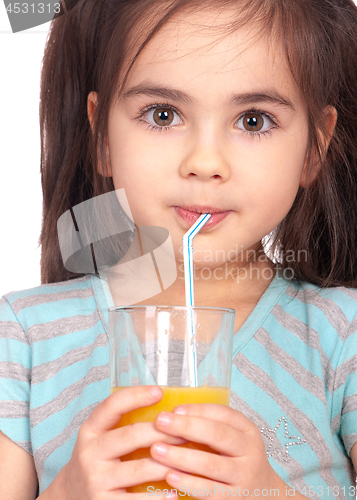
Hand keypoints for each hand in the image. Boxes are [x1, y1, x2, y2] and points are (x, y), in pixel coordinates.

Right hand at [49, 386, 185, 499]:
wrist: (68, 497)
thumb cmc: (97, 462)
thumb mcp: (99, 438)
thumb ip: (122, 425)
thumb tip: (166, 411)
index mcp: (90, 430)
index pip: (112, 406)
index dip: (135, 396)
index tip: (159, 391)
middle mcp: (90, 453)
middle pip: (131, 435)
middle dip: (163, 432)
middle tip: (187, 431)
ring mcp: (95, 479)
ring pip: (139, 468)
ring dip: (168, 463)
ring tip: (189, 460)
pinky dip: (158, 497)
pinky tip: (175, 493)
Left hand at [150, 404, 292, 498]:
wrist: (264, 495)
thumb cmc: (237, 460)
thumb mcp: (234, 439)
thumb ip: (210, 426)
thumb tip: (172, 414)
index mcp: (248, 430)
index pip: (223, 414)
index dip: (197, 410)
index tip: (174, 409)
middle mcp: (250, 452)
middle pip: (217, 435)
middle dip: (186, 427)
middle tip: (160, 422)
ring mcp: (244, 477)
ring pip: (211, 464)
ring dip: (181, 456)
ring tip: (157, 450)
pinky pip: (209, 491)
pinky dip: (188, 483)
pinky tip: (170, 476)